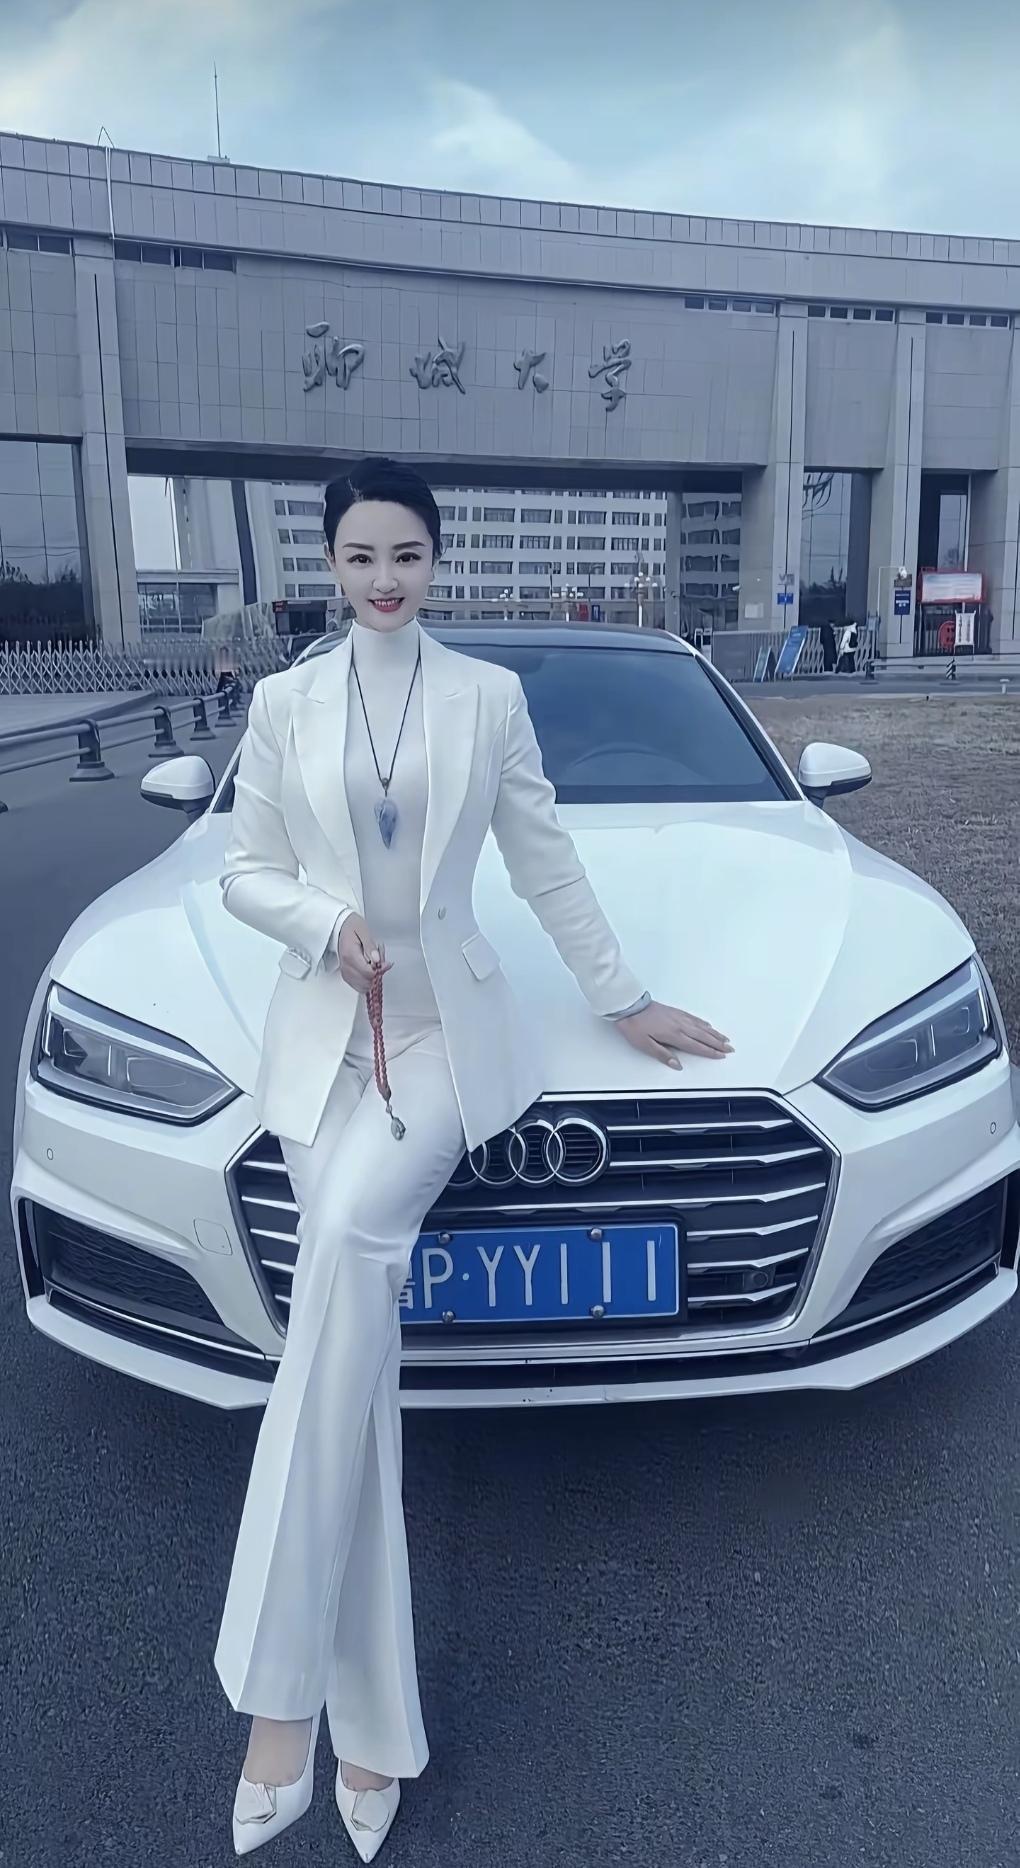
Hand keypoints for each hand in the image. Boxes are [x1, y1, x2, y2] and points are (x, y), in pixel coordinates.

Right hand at [337, 914, 393, 994]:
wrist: (340, 927)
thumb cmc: (353, 927)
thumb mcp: (364, 931)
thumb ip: (370, 947)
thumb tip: (377, 960)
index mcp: (350, 955)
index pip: (369, 973)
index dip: (381, 970)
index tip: (387, 963)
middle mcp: (346, 966)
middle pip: (367, 982)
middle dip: (377, 973)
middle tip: (380, 960)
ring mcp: (345, 972)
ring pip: (364, 986)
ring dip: (373, 978)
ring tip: (373, 963)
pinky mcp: (346, 975)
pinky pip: (359, 986)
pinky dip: (367, 981)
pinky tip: (369, 970)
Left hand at [614, 999, 732, 1069]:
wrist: (629, 1006)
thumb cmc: (635, 1025)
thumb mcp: (645, 1045)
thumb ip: (663, 1055)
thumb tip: (677, 1065)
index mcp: (673, 1035)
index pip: (696, 1046)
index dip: (709, 1052)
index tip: (720, 1055)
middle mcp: (679, 1025)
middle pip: (703, 1036)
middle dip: (717, 1043)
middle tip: (729, 1048)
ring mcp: (678, 1017)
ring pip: (701, 1026)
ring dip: (714, 1033)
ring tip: (724, 1038)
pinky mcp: (675, 1012)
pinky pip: (694, 1018)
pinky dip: (703, 1023)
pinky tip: (708, 1025)